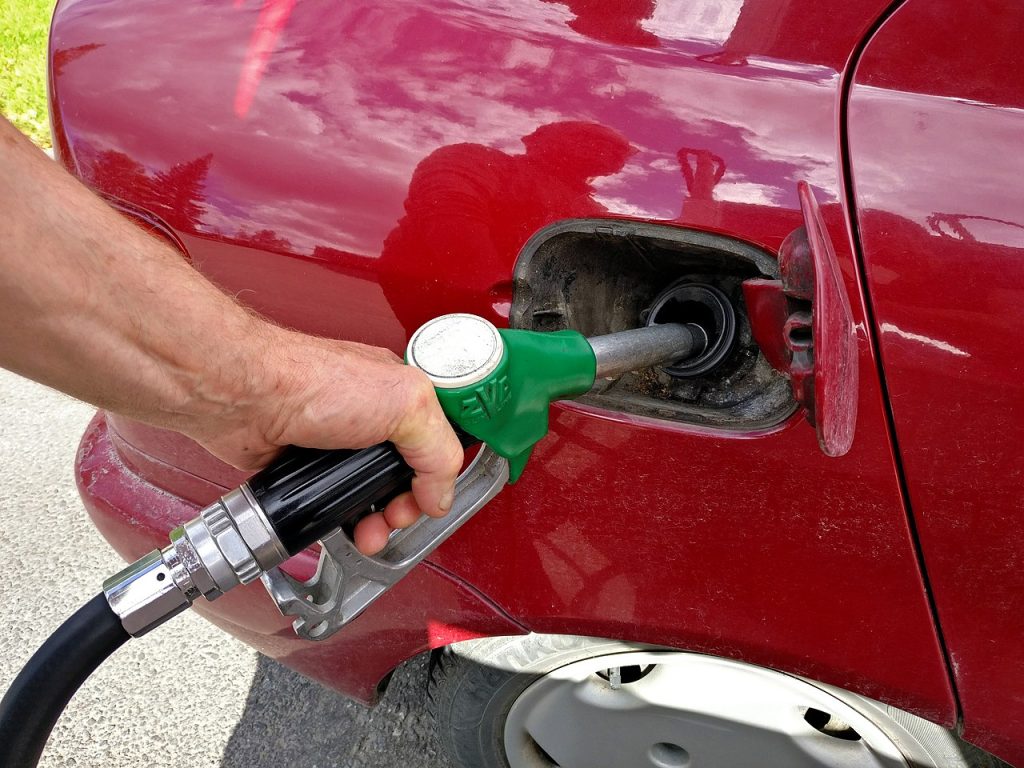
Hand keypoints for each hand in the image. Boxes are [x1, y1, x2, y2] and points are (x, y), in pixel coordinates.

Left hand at [185, 324, 463, 555]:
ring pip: (370, 494)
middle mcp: (372, 418)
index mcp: (401, 395)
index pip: (439, 443)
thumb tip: (441, 494)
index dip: (441, 475)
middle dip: (406, 506)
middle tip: (397, 516)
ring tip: (369, 532)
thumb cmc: (308, 380)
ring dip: (375, 520)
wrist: (242, 398)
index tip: (434, 498)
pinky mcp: (307, 467)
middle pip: (407, 476)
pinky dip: (340, 520)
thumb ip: (438, 450)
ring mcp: (339, 444)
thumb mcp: (405, 404)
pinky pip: (333, 503)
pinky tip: (341, 526)